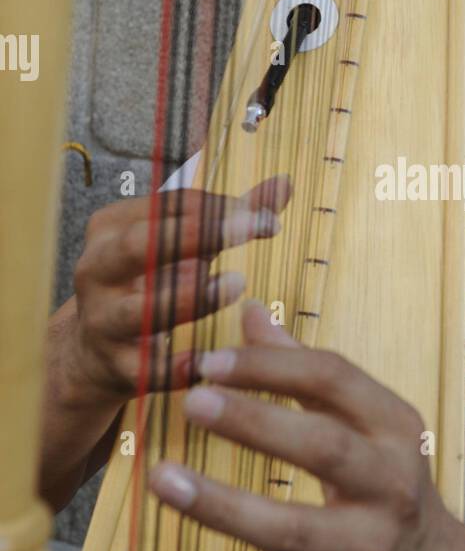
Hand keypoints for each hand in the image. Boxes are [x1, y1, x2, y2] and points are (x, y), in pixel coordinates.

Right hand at [65, 177, 291, 406]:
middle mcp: (99, 269)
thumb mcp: (182, 245)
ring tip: (237, 283)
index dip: (220, 208)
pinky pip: (150, 367)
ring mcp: (104, 319)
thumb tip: (284, 184)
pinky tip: (209, 360)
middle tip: (250, 227)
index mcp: (113, 228)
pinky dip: (178, 365)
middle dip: (197, 234)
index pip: (169, 207)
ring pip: (143, 308)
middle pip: (144, 244)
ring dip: (191, 296)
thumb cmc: (151, 283)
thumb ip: (232, 217)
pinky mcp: (118, 366)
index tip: (267, 217)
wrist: (94, 352)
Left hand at [149, 301, 464, 550]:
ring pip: (291, 530)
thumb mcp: (366, 420)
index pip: (334, 379)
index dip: (272, 367)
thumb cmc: (387, 479)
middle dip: (256, 424)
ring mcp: (363, 546)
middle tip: (192, 401)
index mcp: (392, 426)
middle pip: (323, 448)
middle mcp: (387, 484)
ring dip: (222, 507)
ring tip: (161, 480)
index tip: (211, 361)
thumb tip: (248, 312)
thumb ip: (304, 370)